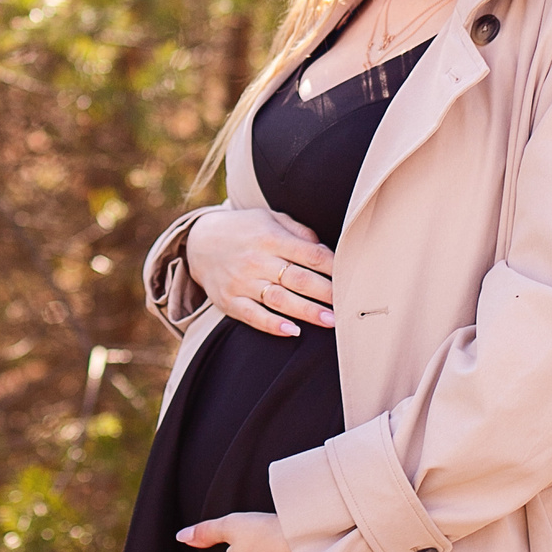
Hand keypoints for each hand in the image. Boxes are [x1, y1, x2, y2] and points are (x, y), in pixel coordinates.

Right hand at [184, 206, 334, 335]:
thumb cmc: (245, 230)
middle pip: (299, 279)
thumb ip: (299, 233)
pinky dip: (273, 325)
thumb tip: (326, 251)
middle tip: (348, 305)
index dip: (334, 267)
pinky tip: (293, 332)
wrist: (199, 242)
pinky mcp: (229, 301)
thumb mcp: (270, 219)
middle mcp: (257, 260)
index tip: (353, 278)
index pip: (310, 254)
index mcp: (270, 237)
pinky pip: (253, 316)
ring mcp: (242, 282)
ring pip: (280, 300)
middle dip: (326, 293)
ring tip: (330, 321)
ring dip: (307, 312)